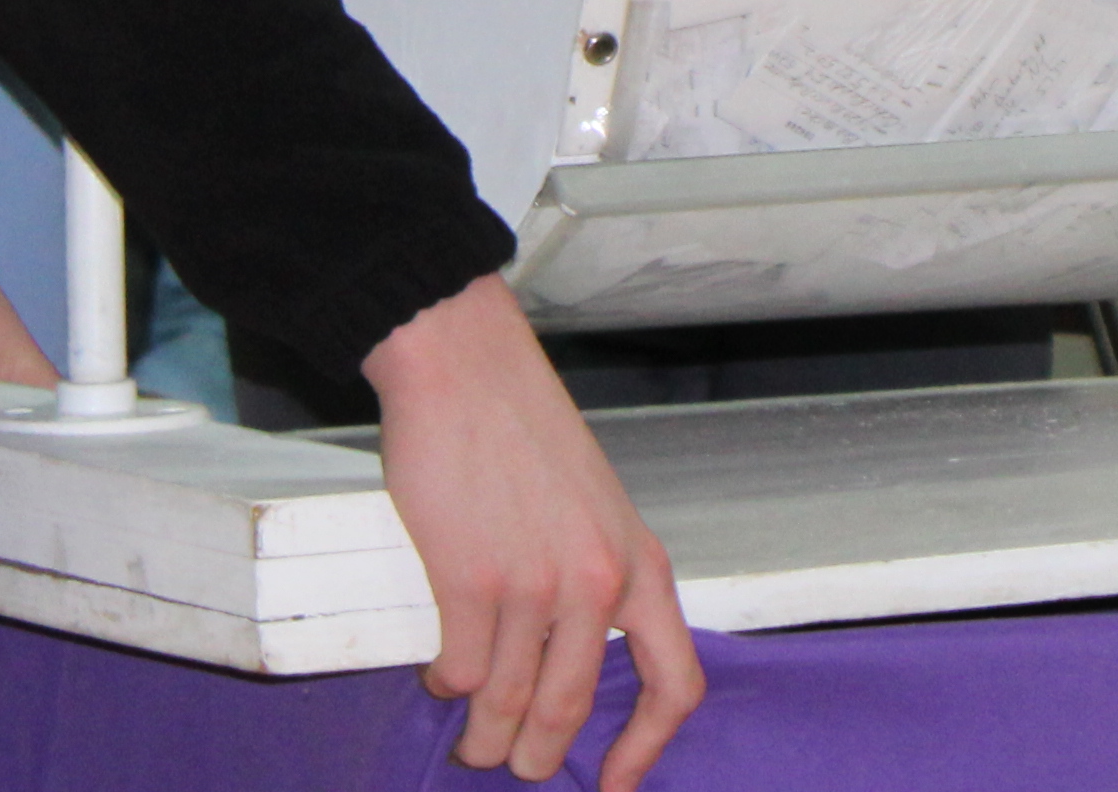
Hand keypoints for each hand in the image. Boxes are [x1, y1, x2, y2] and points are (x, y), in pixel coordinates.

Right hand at [361, 273, 703, 791]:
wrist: (465, 367)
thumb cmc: (524, 433)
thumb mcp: (597, 509)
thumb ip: (598, 581)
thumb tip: (570, 665)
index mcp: (640, 565)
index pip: (676, 683)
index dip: (648, 748)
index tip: (613, 783)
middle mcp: (596, 583)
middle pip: (572, 711)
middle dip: (536, 757)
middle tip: (514, 766)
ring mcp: (532, 584)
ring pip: (506, 704)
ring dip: (483, 736)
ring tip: (471, 741)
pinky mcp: (469, 579)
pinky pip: (459, 669)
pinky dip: (446, 684)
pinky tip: (440, 674)